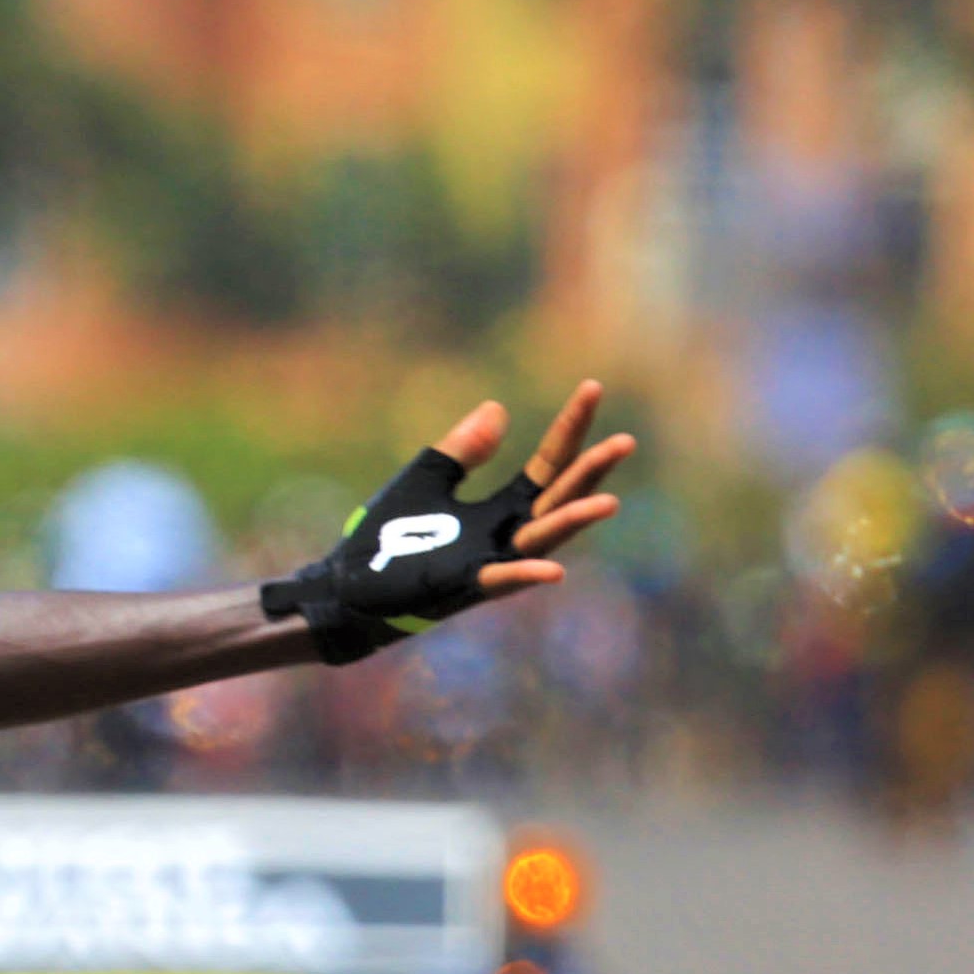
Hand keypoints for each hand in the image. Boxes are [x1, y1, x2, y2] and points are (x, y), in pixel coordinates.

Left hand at [266, 381, 633, 662]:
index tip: (593, 387)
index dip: (571, 427)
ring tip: (608, 502)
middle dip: (591, 472)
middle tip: (626, 441)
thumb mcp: (427, 479)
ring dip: (573, 522)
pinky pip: (499, 581)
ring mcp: (489, 562)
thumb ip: (463, 449)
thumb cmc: (387, 537)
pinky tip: (554, 571)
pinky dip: (525, 575)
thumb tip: (498, 407)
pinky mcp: (462, 586)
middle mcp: (506, 534)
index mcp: (501, 508)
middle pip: (559, 498)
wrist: (347, 585)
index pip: (548, 462)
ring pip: (541, 539)